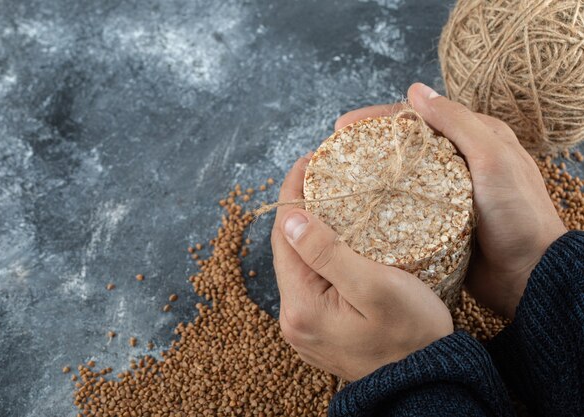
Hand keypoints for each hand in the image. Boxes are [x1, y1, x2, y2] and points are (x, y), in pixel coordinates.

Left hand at [270, 151, 452, 380]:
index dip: (293, 193)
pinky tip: (337, 235)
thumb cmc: (413, 335)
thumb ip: (328, 253)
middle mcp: (293, 318)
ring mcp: (304, 325)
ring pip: (299, 261)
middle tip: (323, 172)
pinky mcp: (318, 326)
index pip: (283, 234)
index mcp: (301, 306)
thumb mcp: (375, 289)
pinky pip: (311, 278)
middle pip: (287, 247)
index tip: (309, 160)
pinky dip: (319, 251)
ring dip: (310, 227)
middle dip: (301, 206)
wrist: (426, 383)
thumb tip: (290, 218)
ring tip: (331, 196)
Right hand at [336, 83, 566, 318]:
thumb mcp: (494, 159)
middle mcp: (456, 164)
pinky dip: (380, 206)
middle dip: (366, 147)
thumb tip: (416, 90)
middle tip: (332, 155)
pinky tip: (358, 210)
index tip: (342, 127)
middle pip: (403, 147)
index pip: (418, 118)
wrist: (530, 275)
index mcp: (473, 139)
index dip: (377, 119)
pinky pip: (402, 208)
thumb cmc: (519, 215)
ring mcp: (444, 195)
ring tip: (337, 182)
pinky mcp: (436, 223)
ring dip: (369, 178)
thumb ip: (458, 123)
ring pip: (399, 179)